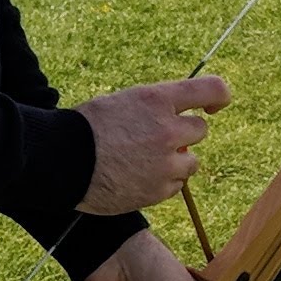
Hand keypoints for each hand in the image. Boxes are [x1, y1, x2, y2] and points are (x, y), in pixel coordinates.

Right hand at [74, 75, 229, 213]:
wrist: (61, 161)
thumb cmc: (84, 128)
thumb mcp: (120, 103)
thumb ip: (152, 108)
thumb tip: (177, 119)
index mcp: (156, 100)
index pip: (212, 89)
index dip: (219, 97)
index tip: (214, 106)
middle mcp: (167, 130)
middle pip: (200, 130)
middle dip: (183, 134)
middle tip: (157, 139)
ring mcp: (166, 163)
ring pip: (191, 162)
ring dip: (175, 161)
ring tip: (142, 162)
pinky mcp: (160, 190)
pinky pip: (175, 185)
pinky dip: (161, 183)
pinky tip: (135, 177)